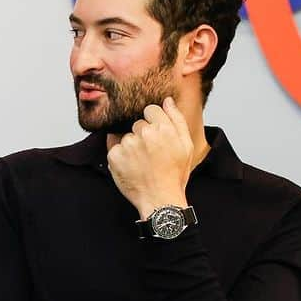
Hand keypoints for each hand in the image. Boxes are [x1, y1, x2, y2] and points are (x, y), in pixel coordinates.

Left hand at [106, 97, 193, 217]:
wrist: (160, 199)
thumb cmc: (174, 174)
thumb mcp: (185, 146)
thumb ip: (176, 120)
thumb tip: (167, 100)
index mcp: (163, 128)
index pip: (150, 109)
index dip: (153, 122)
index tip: (156, 136)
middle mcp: (144, 133)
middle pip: (137, 123)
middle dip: (142, 134)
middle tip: (151, 154)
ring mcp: (127, 144)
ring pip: (126, 136)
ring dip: (131, 146)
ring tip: (141, 162)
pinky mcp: (114, 155)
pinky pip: (114, 147)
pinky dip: (120, 156)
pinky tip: (131, 166)